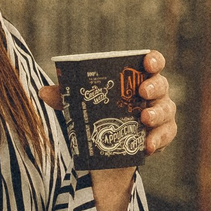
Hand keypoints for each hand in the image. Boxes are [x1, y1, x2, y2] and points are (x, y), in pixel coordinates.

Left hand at [38, 51, 178, 156]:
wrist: (107, 150)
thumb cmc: (99, 115)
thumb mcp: (81, 105)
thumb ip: (66, 98)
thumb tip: (43, 92)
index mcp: (137, 78)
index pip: (152, 63)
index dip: (153, 60)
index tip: (147, 63)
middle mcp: (154, 94)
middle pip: (161, 85)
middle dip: (155, 87)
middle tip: (143, 93)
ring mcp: (161, 114)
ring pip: (167, 110)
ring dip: (157, 114)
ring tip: (144, 120)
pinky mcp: (162, 135)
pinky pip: (166, 135)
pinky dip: (159, 140)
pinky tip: (148, 146)